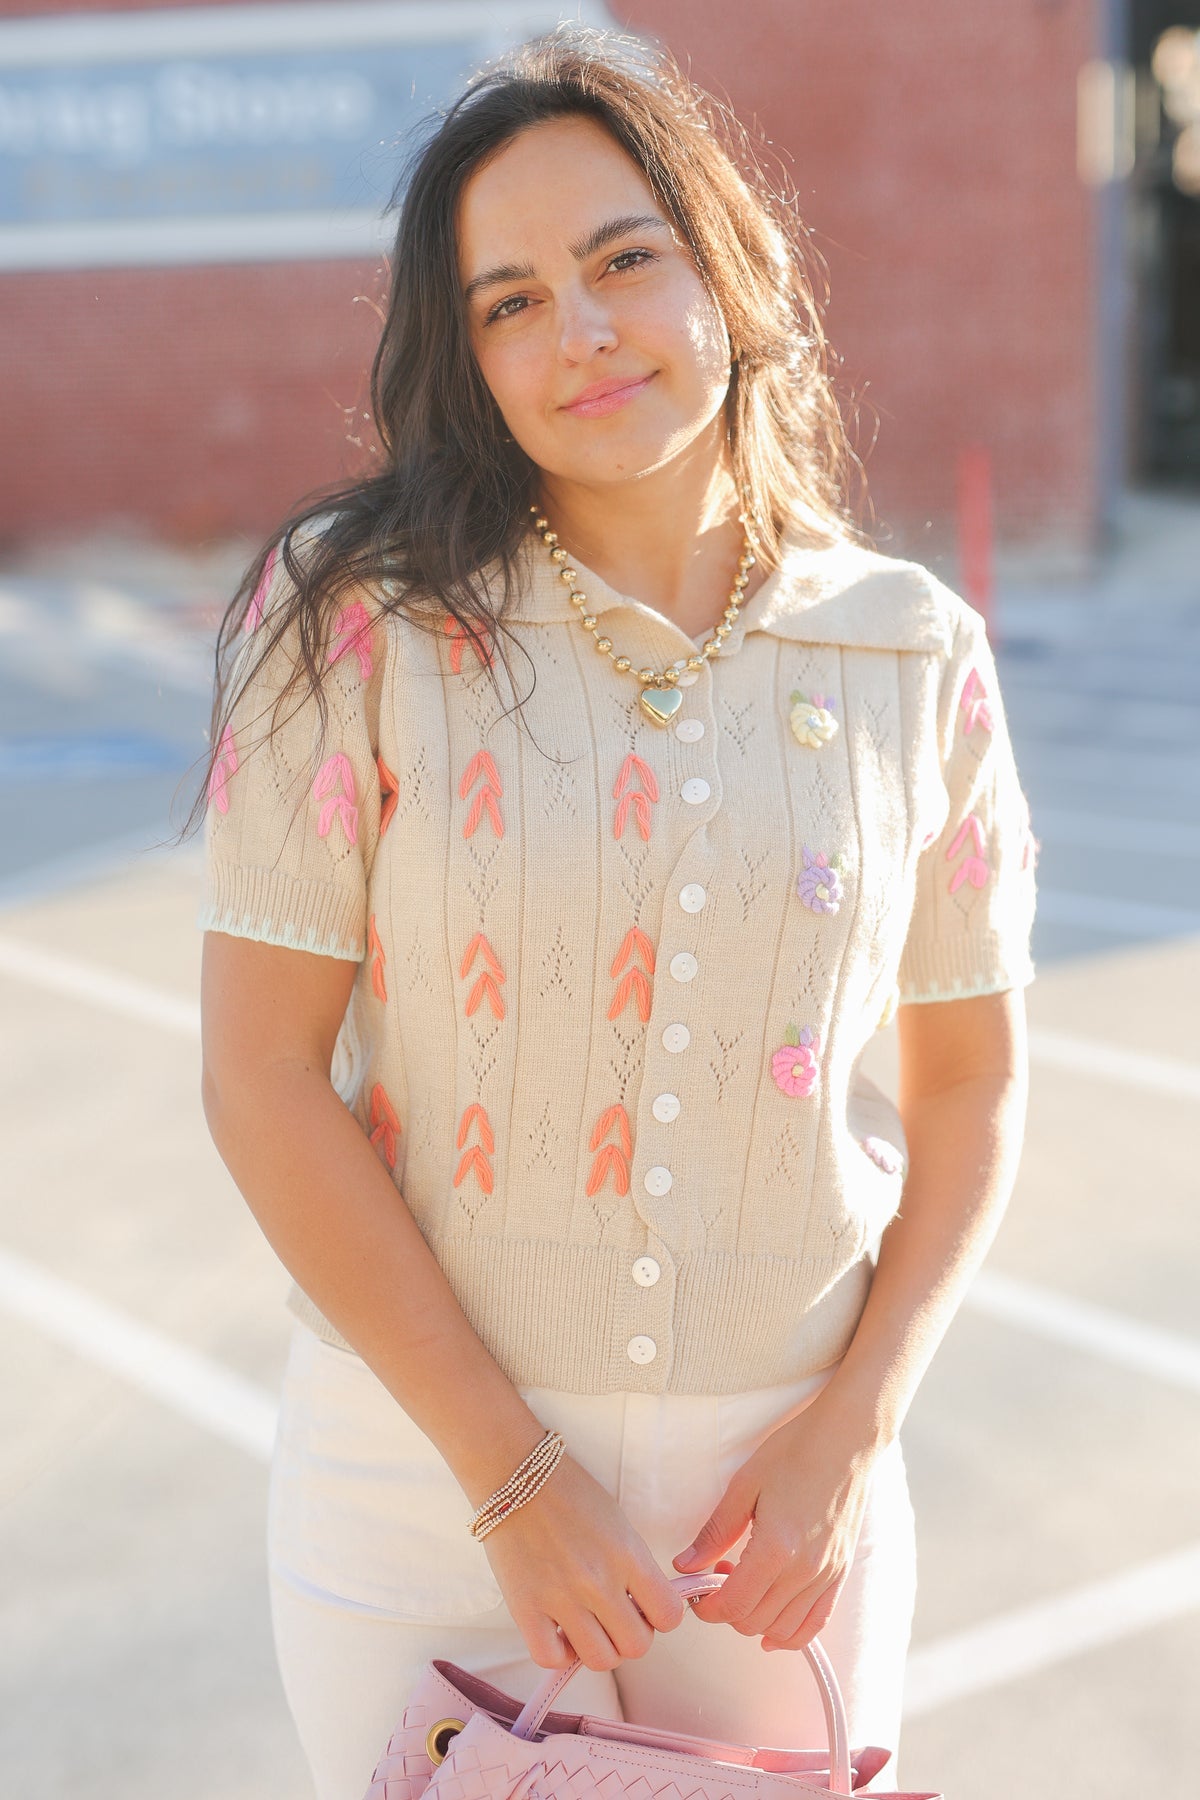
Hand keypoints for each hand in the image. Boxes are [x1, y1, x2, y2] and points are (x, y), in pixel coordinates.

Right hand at [480, 1453, 685, 1671]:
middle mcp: (598, 1581)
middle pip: (636, 1646)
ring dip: (598, 1647)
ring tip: (587, 1625)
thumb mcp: (619, 1524)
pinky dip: (559, 1653)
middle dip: (631, 1635)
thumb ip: (635, 1567)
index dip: (660, 1616)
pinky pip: (551, 1659)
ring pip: (600, 1660)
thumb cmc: (570, 1493)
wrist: (516, 1474)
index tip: (646, 1607)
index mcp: (628, 1555)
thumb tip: (645, 1608)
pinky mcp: (525, 1608)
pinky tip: (559, 1631)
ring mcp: (560, 1597)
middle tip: (615, 1616)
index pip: (668, 1614)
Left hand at [671, 1396, 880, 1650]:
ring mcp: (827, 1574)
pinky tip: (772, 1630)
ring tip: (744, 1585)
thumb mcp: (745, 1485)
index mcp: (777, 1547)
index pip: (734, 1605)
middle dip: (726, 1610)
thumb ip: (715, 1531)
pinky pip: (816, 1624)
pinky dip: (791, 1635)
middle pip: (755, 1622)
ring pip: (782, 1629)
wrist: (846, 1439)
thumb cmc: (795, 1452)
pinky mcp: (841, 1573)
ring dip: (754, 1620)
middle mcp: (805, 1570)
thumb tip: (686, 1565)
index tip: (695, 1593)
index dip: (707, 1608)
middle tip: (716, 1577)